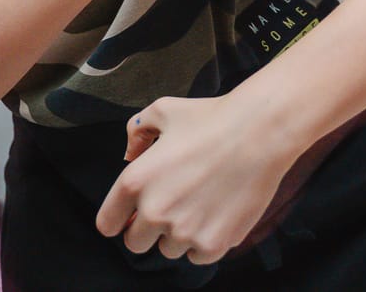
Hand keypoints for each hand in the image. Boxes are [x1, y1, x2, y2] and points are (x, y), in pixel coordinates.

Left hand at [95, 95, 292, 264]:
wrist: (258, 133)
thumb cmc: (210, 118)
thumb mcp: (163, 110)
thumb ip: (136, 131)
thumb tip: (130, 152)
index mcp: (135, 181)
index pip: (107, 224)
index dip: (117, 219)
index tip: (128, 217)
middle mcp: (155, 212)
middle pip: (135, 244)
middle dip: (147, 229)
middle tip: (169, 207)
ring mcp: (184, 232)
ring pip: (168, 250)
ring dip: (177, 234)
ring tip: (197, 204)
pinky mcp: (213, 244)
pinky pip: (197, 256)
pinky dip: (203, 242)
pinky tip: (214, 214)